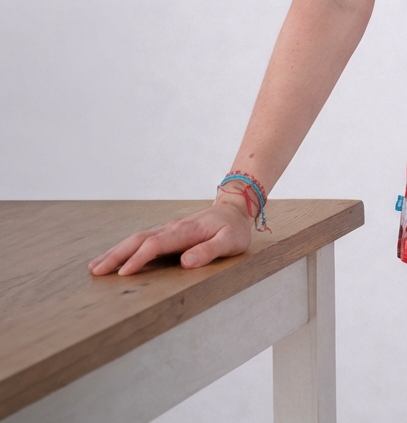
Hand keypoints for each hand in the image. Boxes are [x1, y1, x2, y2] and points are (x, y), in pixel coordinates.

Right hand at [87, 196, 253, 276]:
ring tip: (95, 267)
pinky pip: (142, 240)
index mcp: (186, 231)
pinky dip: (124, 249)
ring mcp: (168, 230)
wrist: (234, 209)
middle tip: (95, 271)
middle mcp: (172, 228)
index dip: (139, 258)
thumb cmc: (233, 229)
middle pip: (139, 240)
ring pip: (137, 239)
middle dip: (117, 254)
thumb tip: (186, 263)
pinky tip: (113, 258)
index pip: (157, 244)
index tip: (123, 273)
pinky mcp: (167, 233)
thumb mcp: (230, 242)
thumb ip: (209, 251)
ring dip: (116, 251)